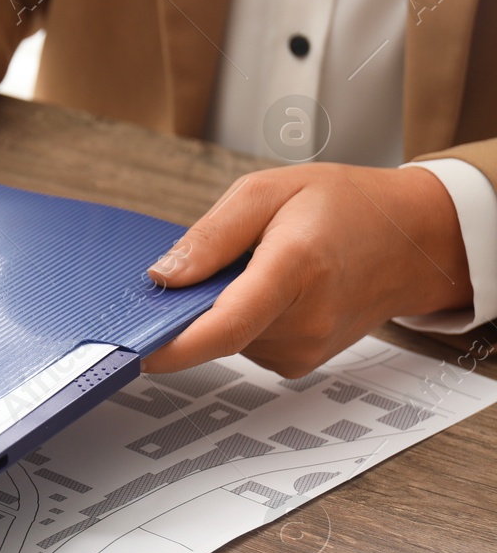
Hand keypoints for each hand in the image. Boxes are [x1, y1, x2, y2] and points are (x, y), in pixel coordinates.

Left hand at [145, 163, 472, 376]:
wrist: (416, 239)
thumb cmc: (348, 207)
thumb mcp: (269, 190)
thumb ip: (210, 235)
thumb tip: (163, 276)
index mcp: (296, 268)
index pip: (226, 325)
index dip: (175, 346)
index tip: (137, 350)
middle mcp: (305, 319)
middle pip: (216, 329)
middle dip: (197, 301)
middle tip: (220, 262)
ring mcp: (307, 347)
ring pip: (229, 338)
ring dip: (224, 307)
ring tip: (262, 267)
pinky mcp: (302, 361)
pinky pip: (247, 344)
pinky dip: (244, 319)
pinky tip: (272, 291)